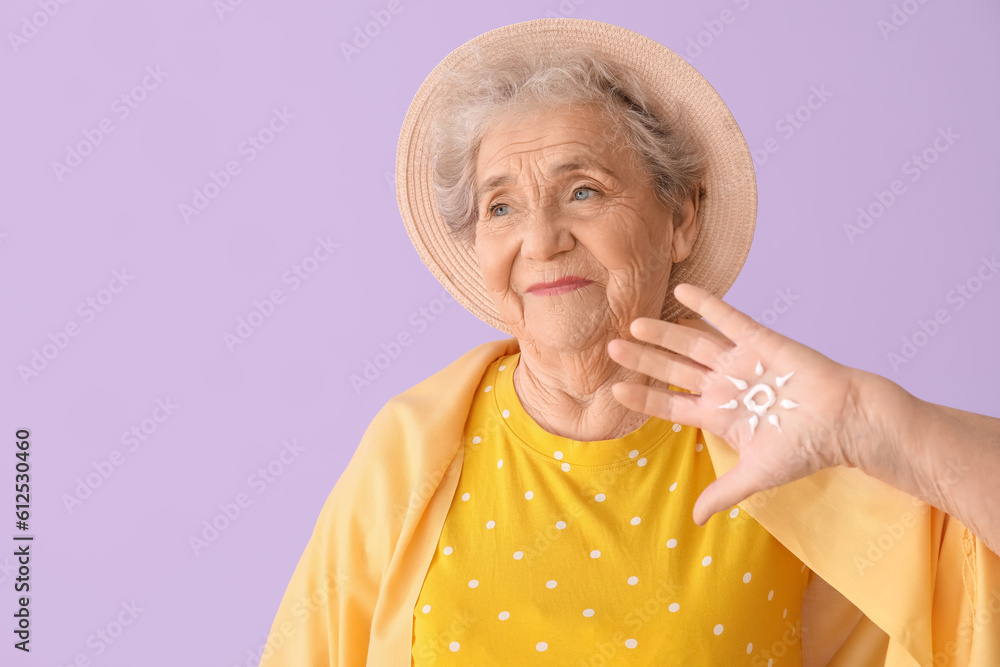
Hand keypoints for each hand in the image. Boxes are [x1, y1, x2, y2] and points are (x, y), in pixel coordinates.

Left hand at [607, 283, 864, 524]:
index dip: (644, 399)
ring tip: (633, 324)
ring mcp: (740, 362)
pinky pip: (728, 319)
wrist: (846, 422)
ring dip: (664, 333)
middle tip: (610, 349)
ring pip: (692, 345)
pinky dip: (706, 304)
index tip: (615, 390)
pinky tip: (682, 291)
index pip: (672, 406)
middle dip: (643, 361)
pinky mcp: (760, 341)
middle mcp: (725, 386)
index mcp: (720, 415)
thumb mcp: (757, 474)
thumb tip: (696, 520)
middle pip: (673, 371)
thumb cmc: (806, 448)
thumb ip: (723, 492)